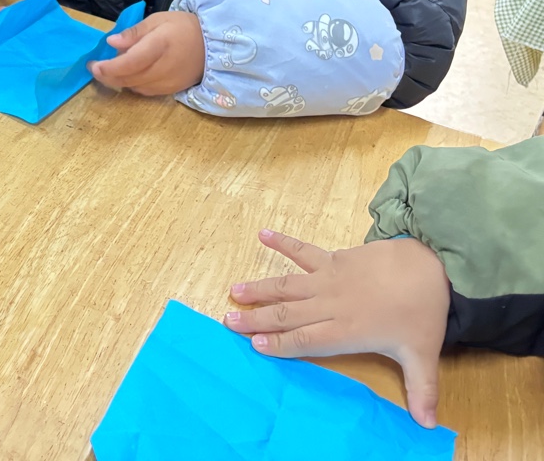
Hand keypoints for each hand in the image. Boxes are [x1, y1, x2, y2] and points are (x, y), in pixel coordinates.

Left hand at [88, 11, 204, 95]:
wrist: (213, 44)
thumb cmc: (182, 27)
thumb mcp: (158, 20)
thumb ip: (134, 33)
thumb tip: (111, 42)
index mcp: (160, 45)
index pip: (130, 62)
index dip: (109, 67)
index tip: (93, 65)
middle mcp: (164, 68)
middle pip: (129, 78)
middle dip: (108, 75)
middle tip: (95, 68)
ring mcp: (168, 82)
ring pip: (135, 87)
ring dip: (119, 80)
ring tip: (111, 68)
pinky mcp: (171, 91)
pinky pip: (145, 92)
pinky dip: (133, 84)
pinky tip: (129, 75)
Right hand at [225, 229, 449, 427]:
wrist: (429, 268)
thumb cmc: (423, 314)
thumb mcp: (422, 355)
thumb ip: (421, 389)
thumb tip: (428, 425)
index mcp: (346, 330)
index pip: (305, 341)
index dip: (279, 344)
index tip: (255, 345)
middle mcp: (330, 305)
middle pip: (287, 314)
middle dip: (257, 319)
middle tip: (229, 321)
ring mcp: (329, 279)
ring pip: (287, 285)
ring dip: (260, 289)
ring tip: (235, 291)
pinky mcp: (333, 259)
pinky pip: (303, 250)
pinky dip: (283, 242)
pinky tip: (263, 234)